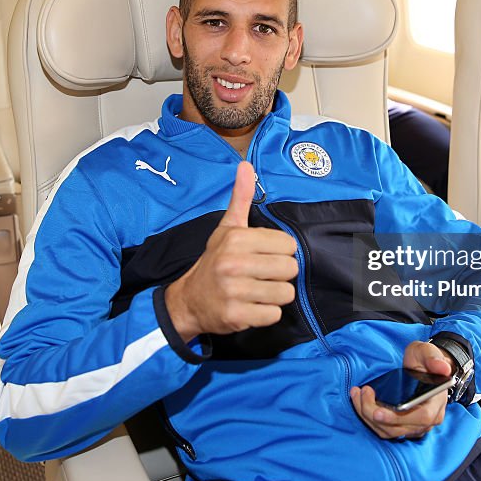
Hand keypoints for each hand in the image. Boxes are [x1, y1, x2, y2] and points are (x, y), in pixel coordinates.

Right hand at [165, 162, 297, 341]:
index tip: (263, 256)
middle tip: (261, 275)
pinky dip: (266, 313)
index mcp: (237, 239)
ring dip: (275, 295)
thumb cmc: (215, 261)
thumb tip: (246, 164)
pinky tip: (251, 306)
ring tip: (257, 290)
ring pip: (285, 293)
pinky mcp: (237, 316)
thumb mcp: (227, 228)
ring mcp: (234, 292)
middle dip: (280, 274)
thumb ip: (241, 198)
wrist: (189, 300)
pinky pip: (273, 315)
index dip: (280, 252)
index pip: (288, 245)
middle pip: (290, 269)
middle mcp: (234, 264)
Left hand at [350, 341, 455, 439]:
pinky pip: (384, 429)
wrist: (422, 368)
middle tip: (362, 393)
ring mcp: (416, 426)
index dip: (398, 418)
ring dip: (368, 415)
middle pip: (399, 428)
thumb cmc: (424, 360)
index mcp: (437, 402)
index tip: (377, 413)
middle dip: (374, 414)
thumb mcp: (428, 352)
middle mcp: (429, 419)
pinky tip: (360, 400)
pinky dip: (369, 418)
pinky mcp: (403, 427)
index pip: (421, 418)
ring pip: (388, 431)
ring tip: (358, 394)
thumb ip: (433, 358)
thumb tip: (443, 368)